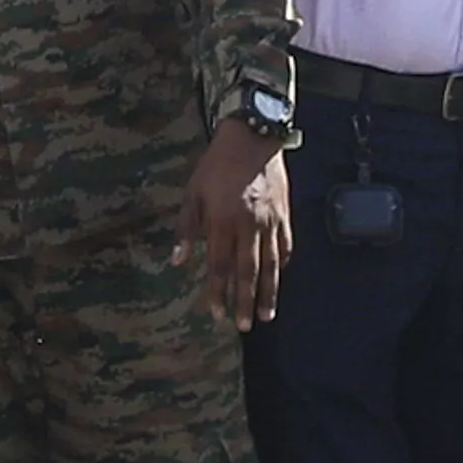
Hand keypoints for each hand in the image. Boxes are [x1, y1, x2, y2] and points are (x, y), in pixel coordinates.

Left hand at [177, 121, 293, 329]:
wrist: (253, 137)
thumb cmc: (216, 165)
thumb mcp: (192, 193)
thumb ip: (185, 229)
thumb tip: (178, 261)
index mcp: (222, 221)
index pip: (220, 265)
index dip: (218, 292)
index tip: (216, 313)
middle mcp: (249, 225)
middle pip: (247, 272)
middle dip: (244, 302)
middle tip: (244, 326)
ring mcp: (270, 222)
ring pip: (270, 265)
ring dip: (268, 292)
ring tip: (266, 315)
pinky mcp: (285, 215)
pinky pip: (285, 246)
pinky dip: (282, 265)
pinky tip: (279, 279)